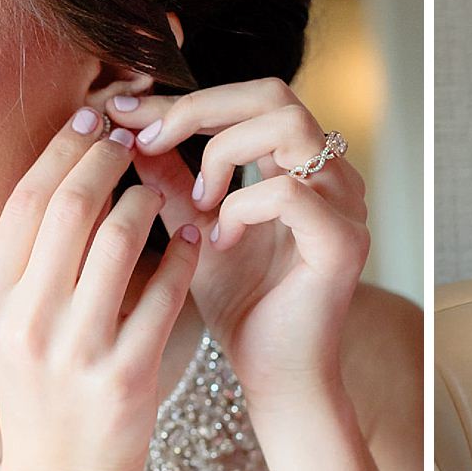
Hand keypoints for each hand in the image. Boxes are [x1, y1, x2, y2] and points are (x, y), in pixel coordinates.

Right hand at [0, 110, 199, 470]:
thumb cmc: (44, 391)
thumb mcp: (11, 327)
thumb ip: (28, 260)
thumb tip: (65, 171)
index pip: (26, 201)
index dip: (62, 149)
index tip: (92, 119)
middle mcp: (24, 322)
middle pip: (70, 207)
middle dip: (106, 160)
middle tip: (133, 140)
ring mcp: (75, 350)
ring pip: (119, 240)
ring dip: (147, 200)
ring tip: (159, 189)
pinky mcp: (125, 375)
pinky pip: (164, 292)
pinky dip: (182, 255)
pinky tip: (192, 238)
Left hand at [114, 81, 367, 407]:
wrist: (274, 376)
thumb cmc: (241, 308)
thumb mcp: (192, 229)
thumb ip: (170, 179)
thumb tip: (127, 129)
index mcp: (301, 165)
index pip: (249, 99)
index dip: (186, 99)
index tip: (126, 115)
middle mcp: (332, 175)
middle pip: (274, 94)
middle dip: (200, 109)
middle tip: (148, 141)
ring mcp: (345, 205)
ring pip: (288, 127)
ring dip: (225, 153)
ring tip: (199, 200)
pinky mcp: (344, 242)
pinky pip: (290, 193)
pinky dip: (242, 207)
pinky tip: (220, 240)